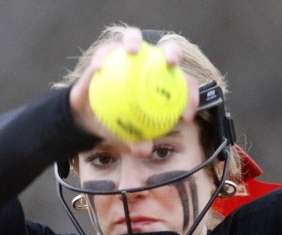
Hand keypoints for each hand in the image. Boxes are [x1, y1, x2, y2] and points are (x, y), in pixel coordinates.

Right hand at [68, 28, 199, 138]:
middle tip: (170, 63)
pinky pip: (104, 53)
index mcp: (163, 82)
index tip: (186, 116)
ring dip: (134, 41)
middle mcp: (148, 63)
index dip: (191, 96)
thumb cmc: (117, 122)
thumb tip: (144, 150)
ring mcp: (126, 55)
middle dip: (173, 53)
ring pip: (134, 39)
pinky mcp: (105, 54)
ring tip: (131, 52)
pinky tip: (99, 67)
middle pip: (166, 51)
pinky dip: (102, 58)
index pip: (184, 84)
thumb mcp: (128, 135)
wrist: (91, 116)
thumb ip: (137, 140)